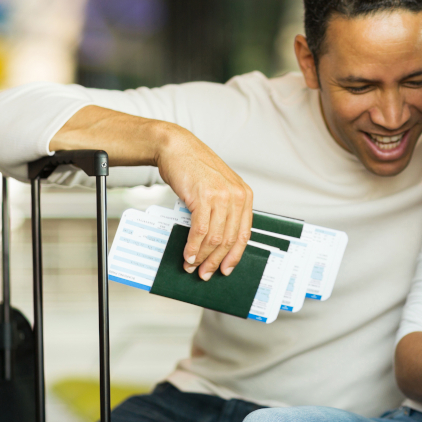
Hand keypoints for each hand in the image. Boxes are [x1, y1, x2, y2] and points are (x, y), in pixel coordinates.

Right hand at [156, 124, 253, 279]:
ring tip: (192, 266)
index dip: (234, 256)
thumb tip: (217, 243)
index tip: (226, 269)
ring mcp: (222, 196)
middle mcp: (237, 196)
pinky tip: (187, 254)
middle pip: (229, 239)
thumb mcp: (217, 188)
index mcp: (244, 195)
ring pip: (215, 238)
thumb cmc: (194, 168)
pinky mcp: (204, 197)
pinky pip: (201, 230)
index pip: (244, 234)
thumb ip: (222, 211)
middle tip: (205, 273)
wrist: (176, 148)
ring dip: (202, 256)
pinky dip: (193, 246)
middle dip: (216, 261)